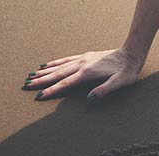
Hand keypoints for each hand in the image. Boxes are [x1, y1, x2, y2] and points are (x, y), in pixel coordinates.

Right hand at [23, 47, 143, 101]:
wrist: (131, 54)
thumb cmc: (127, 71)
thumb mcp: (120, 83)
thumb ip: (104, 90)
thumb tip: (89, 99)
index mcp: (88, 73)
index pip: (66, 83)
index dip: (52, 90)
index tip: (39, 95)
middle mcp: (82, 64)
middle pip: (58, 74)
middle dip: (42, 80)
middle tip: (26, 85)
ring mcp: (83, 59)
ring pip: (60, 66)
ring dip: (45, 71)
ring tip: (31, 75)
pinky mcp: (85, 56)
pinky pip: (66, 60)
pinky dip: (55, 63)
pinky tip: (47, 64)